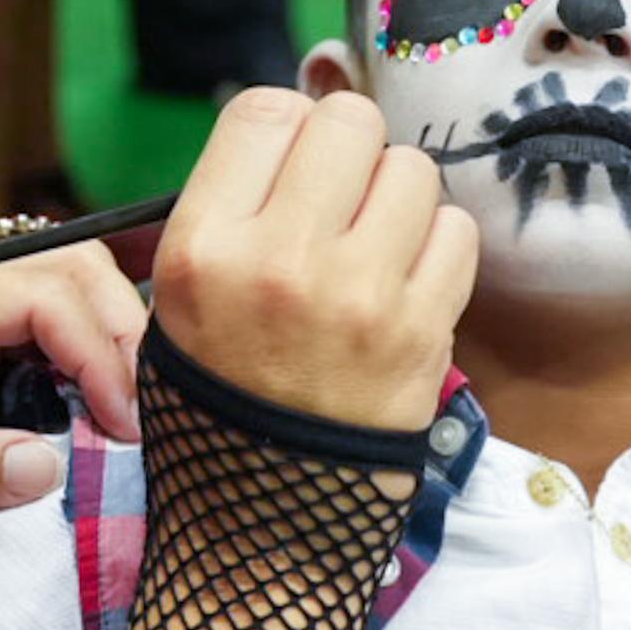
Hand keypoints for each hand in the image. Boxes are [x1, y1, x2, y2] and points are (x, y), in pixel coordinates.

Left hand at [0, 241, 150, 528]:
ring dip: (108, 342)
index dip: (96, 349)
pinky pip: (41, 331)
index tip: (123, 424)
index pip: (35, 292)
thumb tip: (47, 465)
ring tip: (132, 416)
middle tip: (146, 419)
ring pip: (61, 292)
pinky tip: (102, 407)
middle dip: (118, 334)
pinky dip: (84, 359)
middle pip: (62, 272)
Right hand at [153, 88, 474, 431]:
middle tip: (341, 199)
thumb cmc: (218, 397)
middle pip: (348, 119)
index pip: (264, 110)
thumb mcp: (174, 298)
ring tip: (373, 246)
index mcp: (202, 247)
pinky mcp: (421, 329)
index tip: (291, 165)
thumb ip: (230, 204)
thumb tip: (297, 122)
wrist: (263, 519)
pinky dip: (437, 248)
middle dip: (350, 149)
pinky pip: (456, 230)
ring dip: (397, 197)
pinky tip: (405, 283)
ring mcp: (357, 295)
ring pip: (411, 167)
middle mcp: (278, 261)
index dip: (286, 128)